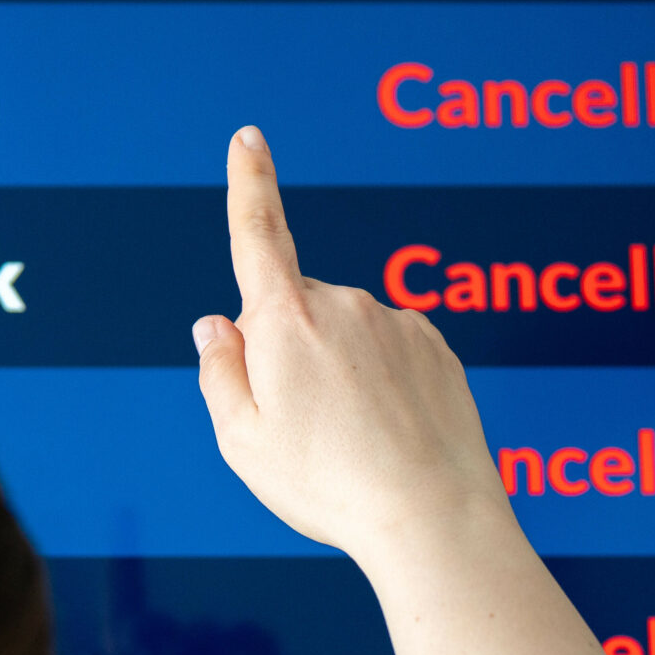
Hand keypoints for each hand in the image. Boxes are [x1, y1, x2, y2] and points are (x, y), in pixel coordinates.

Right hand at [193, 127, 508, 566]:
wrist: (430, 515)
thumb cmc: (326, 483)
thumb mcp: (242, 440)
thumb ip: (219, 373)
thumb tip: (218, 323)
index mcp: (285, 321)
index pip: (259, 234)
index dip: (249, 183)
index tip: (248, 138)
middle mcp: (344, 304)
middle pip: (292, 311)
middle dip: (283, 351)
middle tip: (295, 426)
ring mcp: (396, 322)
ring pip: (342, 336)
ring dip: (334, 373)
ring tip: (347, 441)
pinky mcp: (436, 347)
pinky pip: (387, 353)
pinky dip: (377, 385)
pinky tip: (385, 434)